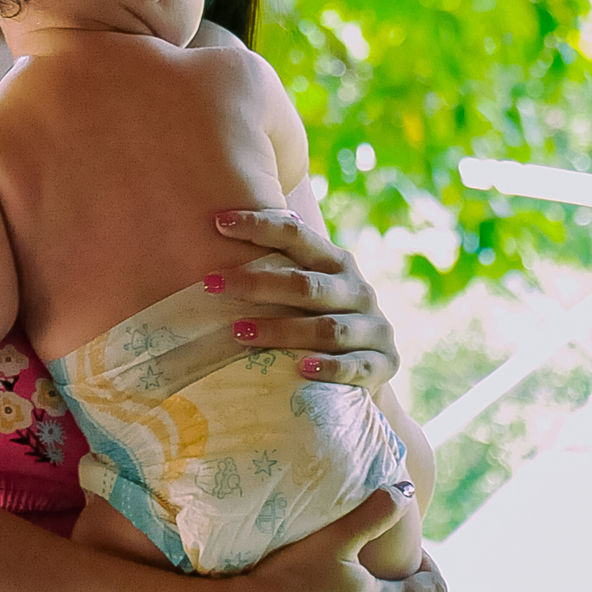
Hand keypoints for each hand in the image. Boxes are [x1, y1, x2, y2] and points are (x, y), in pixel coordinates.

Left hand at [208, 208, 398, 390]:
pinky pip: (354, 366)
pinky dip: (329, 368)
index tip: (218, 222)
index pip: (297, 235)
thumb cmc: (320, 318)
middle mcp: (358, 289)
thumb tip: (209, 249)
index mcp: (336, 263)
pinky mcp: (383, 363)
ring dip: (279, 330)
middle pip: (304, 285)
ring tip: (237, 333)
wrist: (371, 365)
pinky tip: (302, 369)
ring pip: (325, 328)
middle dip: (255, 284)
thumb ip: (275, 270)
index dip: (258, 225)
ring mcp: (373, 327)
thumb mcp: (307, 289)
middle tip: (210, 284)